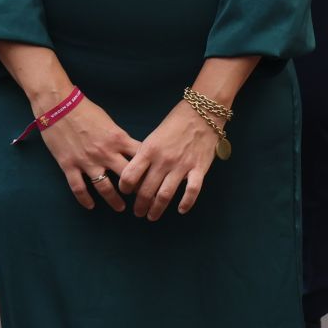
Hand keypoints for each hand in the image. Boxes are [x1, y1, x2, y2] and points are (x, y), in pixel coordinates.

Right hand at [36, 92, 140, 212]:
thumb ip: (120, 138)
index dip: (149, 169)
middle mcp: (105, 153)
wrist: (58, 106)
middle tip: (142, 199)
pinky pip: (79, 188)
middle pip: (126, 176)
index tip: (155, 179)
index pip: (140, 158)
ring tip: (120, 208)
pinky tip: (90, 206)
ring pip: (104, 187)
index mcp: (118, 139)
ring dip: (114, 200)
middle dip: (136, 189)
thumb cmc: (86, 110)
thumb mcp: (110, 122)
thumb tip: (131, 150)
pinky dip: (85, 199)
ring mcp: (87, 161)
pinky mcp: (69, 166)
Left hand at [117, 99, 220, 220]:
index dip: (125, 188)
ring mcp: (182, 166)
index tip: (126, 192)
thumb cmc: (175, 122)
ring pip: (165, 195)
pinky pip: (191, 191)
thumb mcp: (154, 136)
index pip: (129, 177)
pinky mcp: (199, 168)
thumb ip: (144, 155)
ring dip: (156, 209)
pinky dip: (185, 203)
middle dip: (139, 205)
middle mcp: (163, 161)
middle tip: (138, 212)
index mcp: (149, 150)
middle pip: (145, 191)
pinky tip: (180, 210)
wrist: (203, 112)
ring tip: (152, 216)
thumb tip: (136, 175)